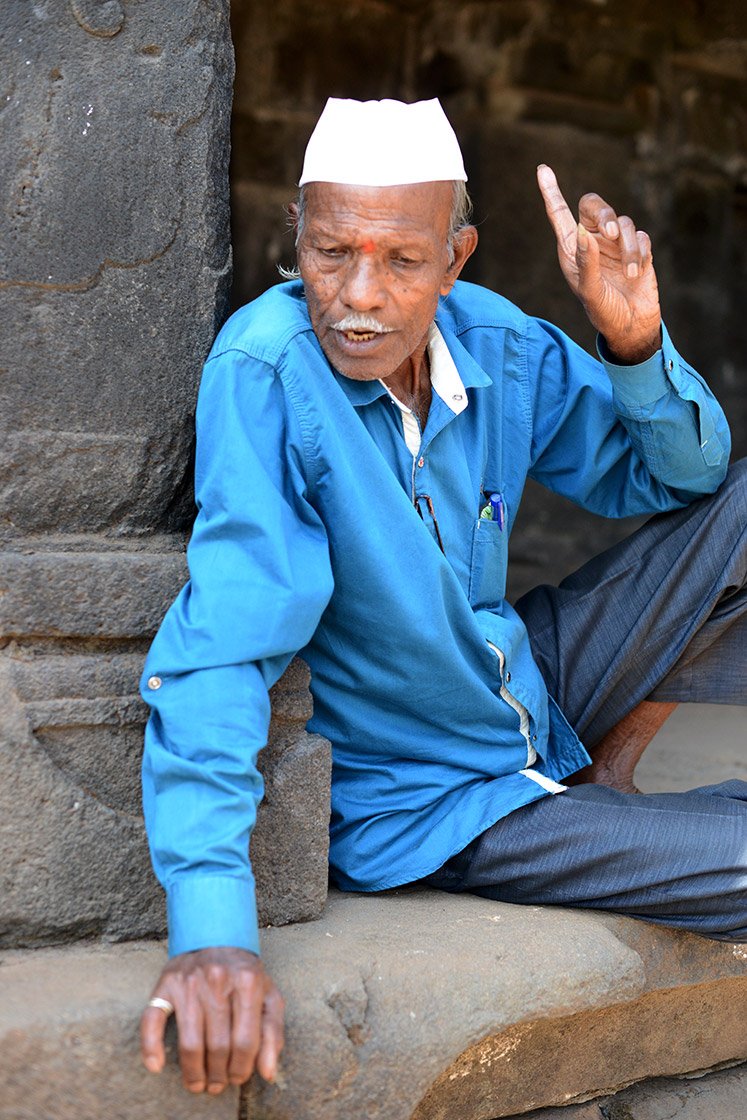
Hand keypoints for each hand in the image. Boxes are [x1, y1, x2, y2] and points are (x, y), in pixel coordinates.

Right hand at [140, 946, 284, 1093]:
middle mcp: (218, 980)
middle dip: (219, 1074)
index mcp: (248, 982)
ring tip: (198, 1084)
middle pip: (218, 1045)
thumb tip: (268, 1073)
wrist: (215, 935)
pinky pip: (152, 1020)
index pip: (245, 1041)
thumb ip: (273, 1032)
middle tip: (217, 1084)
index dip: (242, 1068)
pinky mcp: (166, 984)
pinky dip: (151, 1047)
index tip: (237, 1078)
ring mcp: (190, 982)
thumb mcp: (269, 995)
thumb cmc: (244, 974)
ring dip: (194, 1072)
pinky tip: (157, 1066)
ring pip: (190, 1042)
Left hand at [537, 164, 661, 363]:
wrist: (631, 326)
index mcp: (571, 249)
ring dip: (628, 247)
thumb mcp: (590, 290)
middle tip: (612, 233)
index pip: (559, 214)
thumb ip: (586, 262)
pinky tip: (638, 272)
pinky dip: (641, 253)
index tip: (542, 170)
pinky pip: (641, 236)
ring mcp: (615, 244)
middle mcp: (592, 241)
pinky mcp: (637, 249)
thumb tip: (582, 231)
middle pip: (595, 206)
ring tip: (629, 273)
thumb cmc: (603, 311)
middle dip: (605, 214)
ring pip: (624, 222)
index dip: (551, 192)